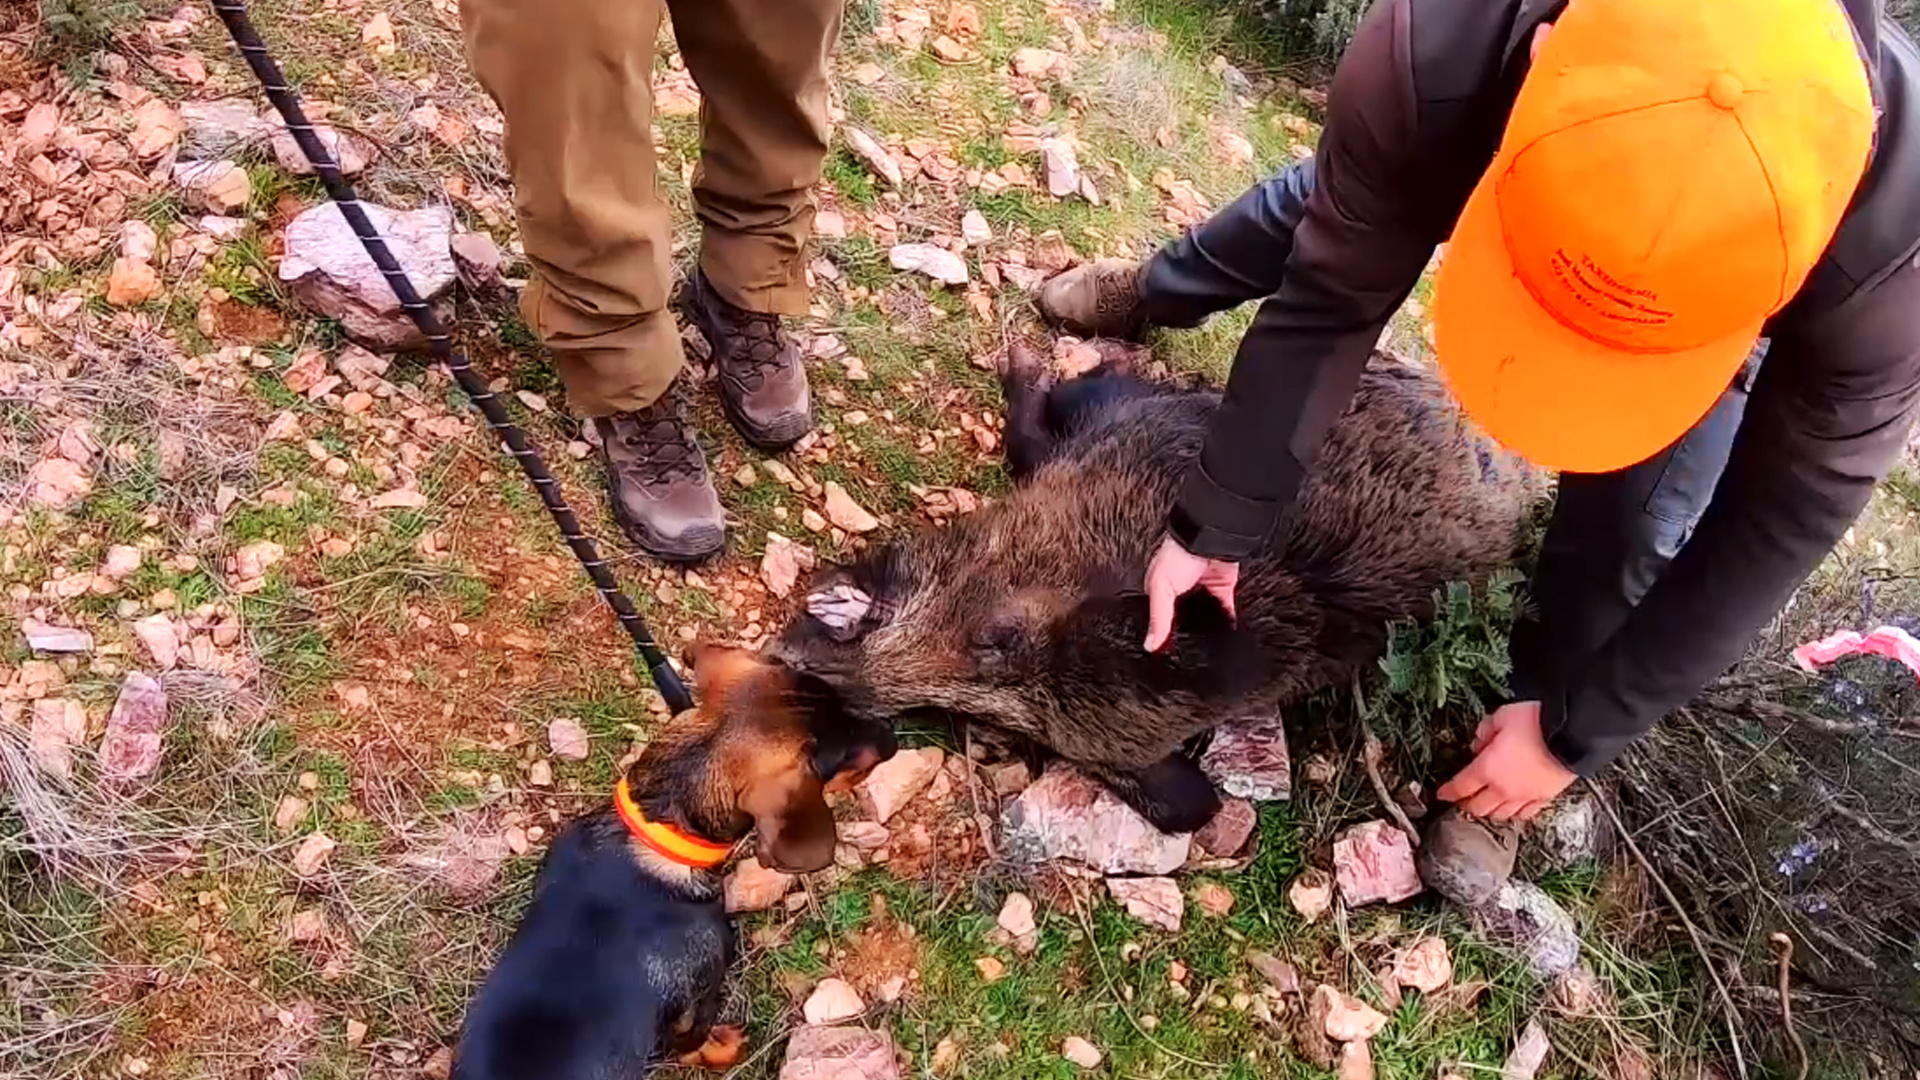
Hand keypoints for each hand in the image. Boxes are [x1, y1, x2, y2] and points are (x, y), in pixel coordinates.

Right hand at [1142, 536, 1238, 652]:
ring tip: (1209, 650)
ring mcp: (1203, 593)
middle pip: (1184, 621)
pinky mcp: (1223, 591)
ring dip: (1208, 630)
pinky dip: (1227, 622)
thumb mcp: (1160, 587)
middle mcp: (1182, 594)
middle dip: (1187, 635)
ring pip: (1205, 619)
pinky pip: (1226, 612)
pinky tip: (1226, 635)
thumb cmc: (1177, 553)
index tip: (1166, 654)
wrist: (1208, 537)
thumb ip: (1158, 618)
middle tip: (1189, 656)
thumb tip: (1151, 644)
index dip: (1163, 636)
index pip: (1161, 620)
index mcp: (1161, 592)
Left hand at [1435, 702, 1575, 821]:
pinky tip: (1513, 809)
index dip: (1448, 792)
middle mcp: (1504, 789)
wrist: (1573, 733)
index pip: (1461, 786)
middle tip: (1463, 799)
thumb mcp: (1501, 717)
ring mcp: (1526, 797)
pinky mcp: (1545, 798)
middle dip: (1467, 804)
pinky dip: (1515, 814)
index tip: (1442, 794)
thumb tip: (1479, 742)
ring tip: (1485, 806)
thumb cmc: (1535, 722)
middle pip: (1479, 807)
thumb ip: (1485, 731)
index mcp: (1487, 769)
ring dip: (1490, 812)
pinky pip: (1525, 814)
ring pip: (1501, 815)